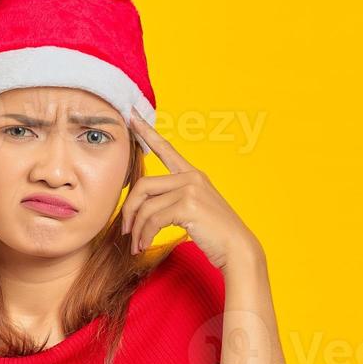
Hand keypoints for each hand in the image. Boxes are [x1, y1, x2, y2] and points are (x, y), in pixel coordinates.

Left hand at [121, 111, 260, 270]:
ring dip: (137, 229)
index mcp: (192, 174)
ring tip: (136, 244)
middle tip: (126, 229)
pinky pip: (153, 220)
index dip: (146, 131)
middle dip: (129, 209)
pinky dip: (145, 235)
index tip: (132, 116)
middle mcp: (191, 177)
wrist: (237, 248)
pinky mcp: (188, 206)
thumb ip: (174, 198)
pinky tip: (144, 245)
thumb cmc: (214, 233)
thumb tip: (143, 205)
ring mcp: (190, 190)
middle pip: (143, 185)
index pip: (165, 148)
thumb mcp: (195, 208)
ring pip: (146, 206)